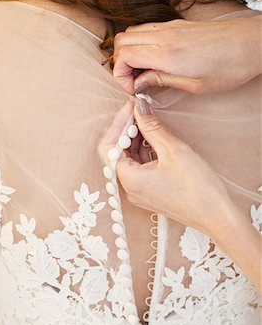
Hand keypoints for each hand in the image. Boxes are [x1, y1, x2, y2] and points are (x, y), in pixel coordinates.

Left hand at [100, 98, 232, 237]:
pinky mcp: (148, 193)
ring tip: (149, 122)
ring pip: (128, 160)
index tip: (132, 107)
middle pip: (115, 153)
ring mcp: (138, 192)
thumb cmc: (197, 187)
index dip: (118, 124)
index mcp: (129, 180)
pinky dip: (143, 152)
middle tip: (140, 111)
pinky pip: (138, 168)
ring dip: (135, 140)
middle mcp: (128, 189)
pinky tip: (154, 138)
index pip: (109, 147)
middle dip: (125, 130)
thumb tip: (139, 107)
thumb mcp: (173, 150)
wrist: (216, 216)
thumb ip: (152, 127)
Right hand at [113, 16, 261, 93]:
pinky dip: (141, 45)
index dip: (120, 75)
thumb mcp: (194, 85)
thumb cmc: (229, 67)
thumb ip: (161, 80)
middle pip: (122, 41)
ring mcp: (170, 27)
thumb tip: (139, 83)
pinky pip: (147, 31)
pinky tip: (153, 62)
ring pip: (132, 33)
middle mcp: (165, 36)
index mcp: (168, 53)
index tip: (132, 89)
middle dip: (121, 64)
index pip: (124, 55)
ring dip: (130, 53)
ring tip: (143, 73)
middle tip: (134, 82)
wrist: (252, 43)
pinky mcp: (177, 26)